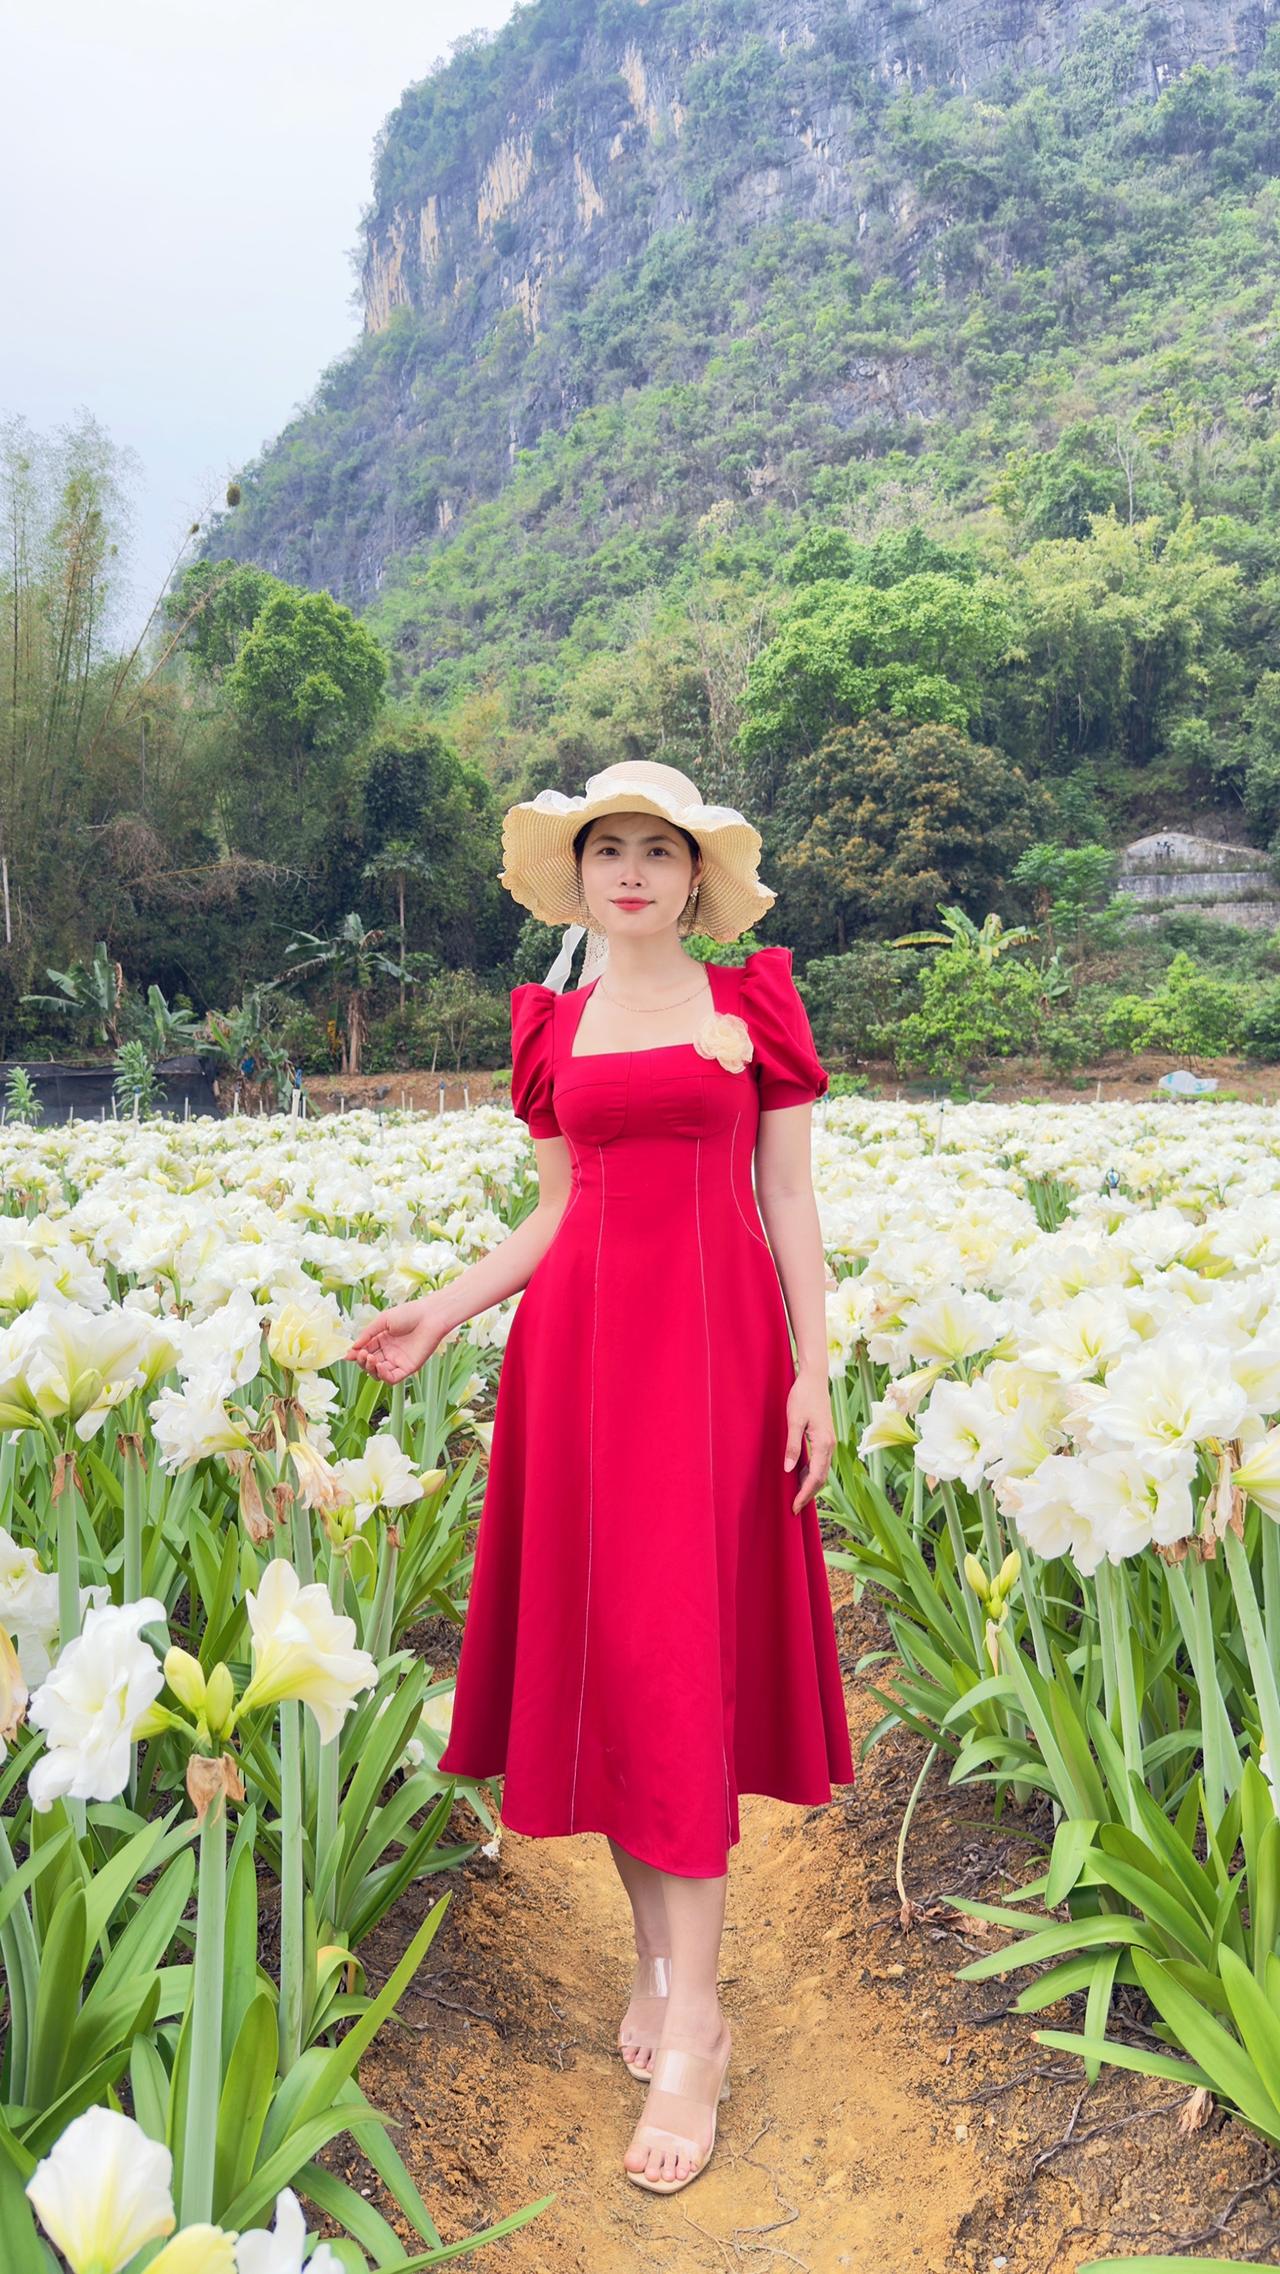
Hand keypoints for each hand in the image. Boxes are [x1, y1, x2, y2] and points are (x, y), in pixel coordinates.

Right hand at [345, 1296, 450, 1383]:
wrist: (430, 1316)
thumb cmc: (409, 1314)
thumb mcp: (383, 1320)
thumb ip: (367, 1334)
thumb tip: (352, 1348)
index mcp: (382, 1340)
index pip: (365, 1351)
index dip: (356, 1354)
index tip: (348, 1354)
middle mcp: (389, 1352)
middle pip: (370, 1364)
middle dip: (362, 1361)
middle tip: (362, 1354)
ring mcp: (398, 1361)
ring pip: (378, 1374)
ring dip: (370, 1369)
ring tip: (371, 1358)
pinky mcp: (408, 1368)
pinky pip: (392, 1378)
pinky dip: (383, 1376)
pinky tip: (379, 1366)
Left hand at [784, 1368, 834, 1513]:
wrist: (814, 1379)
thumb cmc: (802, 1397)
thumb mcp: (793, 1421)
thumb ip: (792, 1446)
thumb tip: (789, 1470)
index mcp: (824, 1443)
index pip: (815, 1477)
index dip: (804, 1494)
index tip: (794, 1507)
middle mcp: (830, 1445)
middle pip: (821, 1478)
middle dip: (808, 1494)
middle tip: (793, 1508)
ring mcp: (829, 1442)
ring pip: (822, 1471)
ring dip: (810, 1485)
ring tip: (796, 1497)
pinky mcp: (825, 1438)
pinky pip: (820, 1462)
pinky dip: (811, 1473)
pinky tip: (800, 1476)